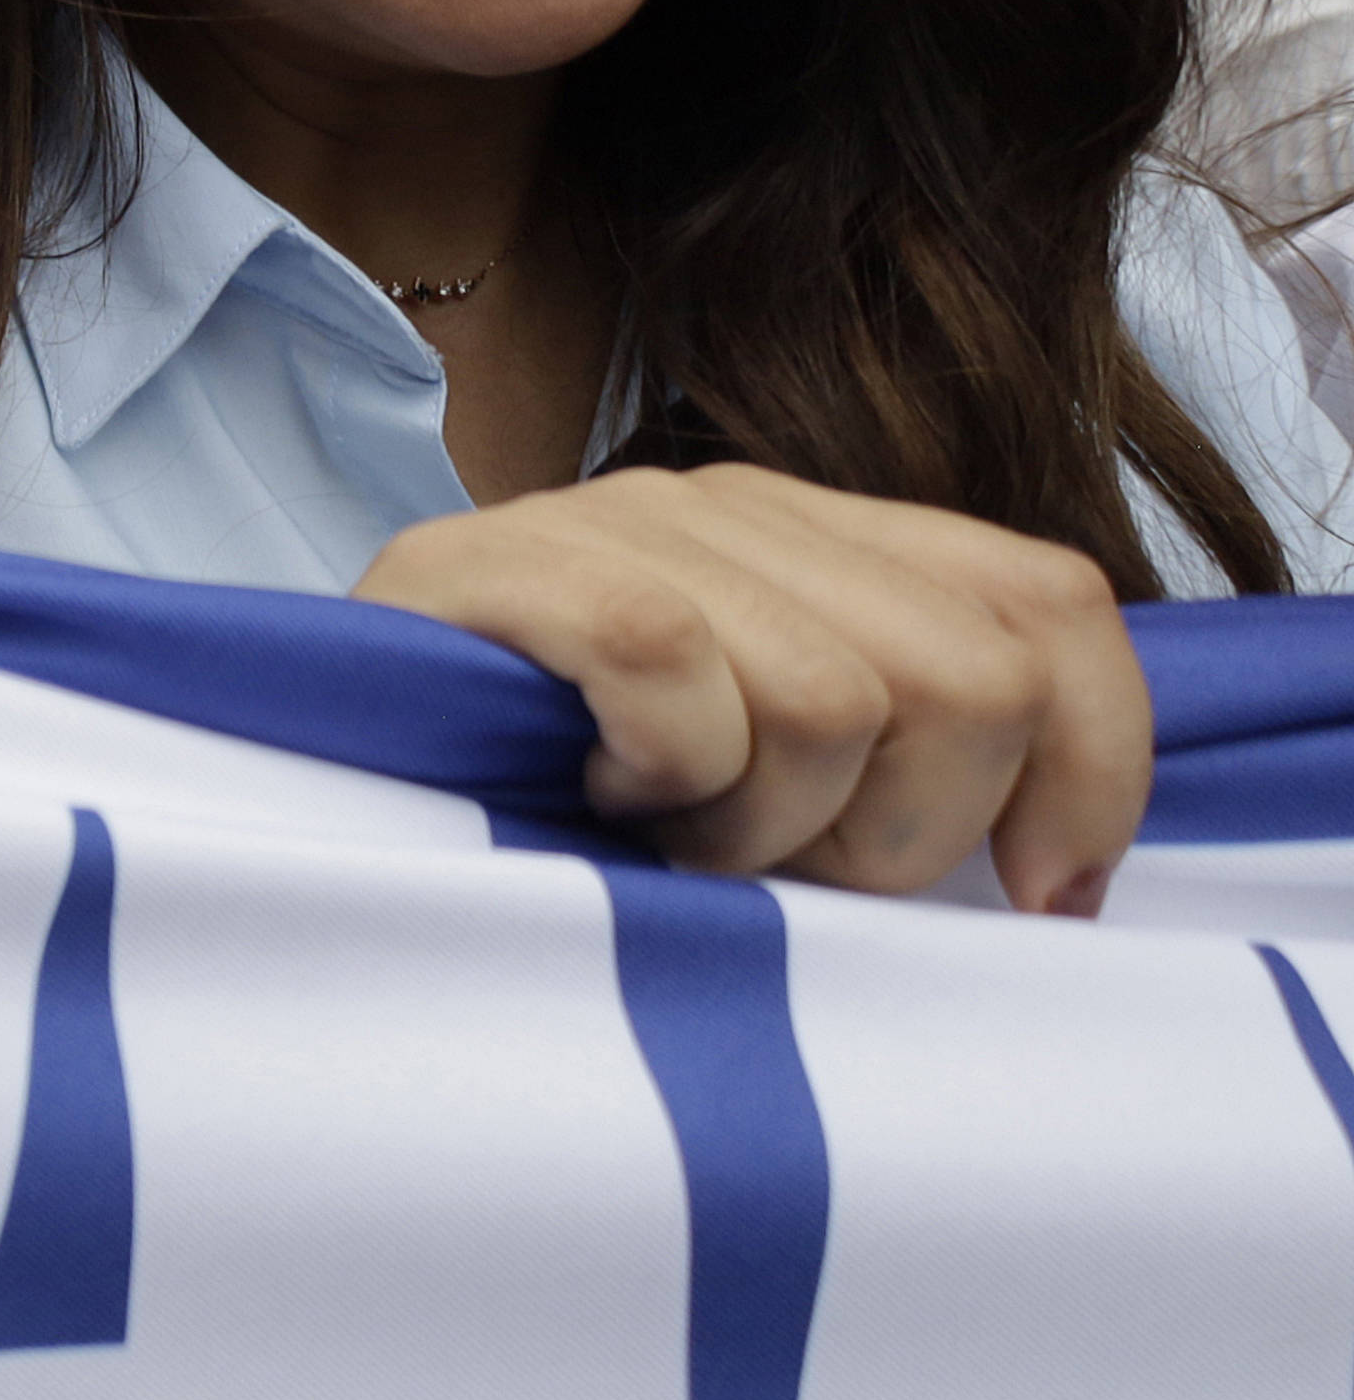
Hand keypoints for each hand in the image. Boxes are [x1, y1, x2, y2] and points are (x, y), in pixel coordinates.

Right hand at [351, 464, 1144, 910]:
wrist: (305, 750)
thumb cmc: (554, 794)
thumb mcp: (769, 774)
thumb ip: (903, 760)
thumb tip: (1059, 877)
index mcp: (827, 536)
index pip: (1056, 604)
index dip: (1093, 767)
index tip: (1039, 897)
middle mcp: (740, 502)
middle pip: (974, 677)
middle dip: (901, 832)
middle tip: (780, 871)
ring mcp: (622, 522)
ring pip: (835, 696)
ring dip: (758, 825)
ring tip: (670, 837)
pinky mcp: (508, 568)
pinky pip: (673, 670)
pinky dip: (661, 768)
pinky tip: (602, 794)